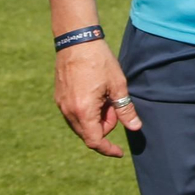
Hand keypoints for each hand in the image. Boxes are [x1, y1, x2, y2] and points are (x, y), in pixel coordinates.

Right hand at [54, 40, 141, 156]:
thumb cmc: (100, 62)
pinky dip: (87, 112)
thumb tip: (135, 127)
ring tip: (106, 96)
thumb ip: (125, 109)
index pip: (95, 141)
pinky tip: (96, 94)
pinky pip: (74, 114)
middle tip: (115, 104)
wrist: (77, 42)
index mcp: (83, 111)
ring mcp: (61, 105)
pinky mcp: (59, 98)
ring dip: (96, 118)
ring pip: (81, 124)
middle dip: (106, 125)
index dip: (108, 149)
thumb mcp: (118, 85)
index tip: (120, 152)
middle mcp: (68, 112)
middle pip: (89, 133)